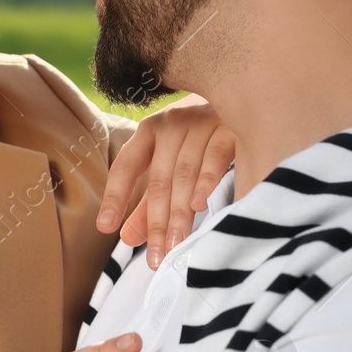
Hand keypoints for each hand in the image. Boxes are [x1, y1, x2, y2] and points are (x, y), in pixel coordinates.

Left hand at [97, 95, 235, 268]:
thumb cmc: (201, 139)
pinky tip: (200, 205)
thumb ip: (149, 202)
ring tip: (175, 245)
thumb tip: (126, 239)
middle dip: (156, 222)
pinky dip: (206, 181)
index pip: (126, 166)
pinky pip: (215, 157)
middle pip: (158, 179)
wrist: (246, 94)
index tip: (105, 227)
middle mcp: (173, 124)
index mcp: (151, 131)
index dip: (115, 197)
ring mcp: (202, 123)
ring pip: (184, 173)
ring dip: (180, 212)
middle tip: (156, 258)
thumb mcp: (171, 166)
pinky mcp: (231, 127)